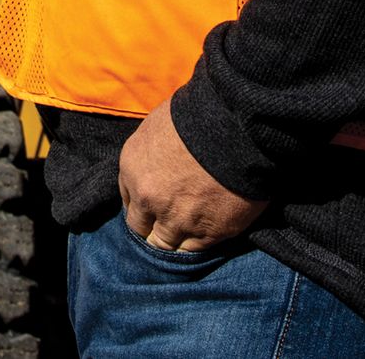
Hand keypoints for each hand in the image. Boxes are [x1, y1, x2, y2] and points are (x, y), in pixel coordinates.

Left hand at [118, 101, 266, 252]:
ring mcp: (178, 219)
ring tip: (190, 228)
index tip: (154, 206)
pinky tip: (207, 229)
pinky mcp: (210, 232)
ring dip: (175, 239)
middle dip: (154, 227)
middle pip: (143, 230)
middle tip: (170, 221)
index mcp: (132, 169)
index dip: (143, 206)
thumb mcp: (158, 126)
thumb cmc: (198, 114)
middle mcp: (149, 199)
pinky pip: (196, 249)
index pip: (129, 203)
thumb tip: (156, 167)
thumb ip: (150, 156)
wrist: (235, 124)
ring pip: (167, 246)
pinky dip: (199, 242)